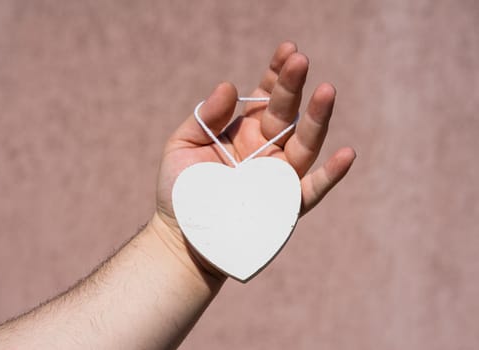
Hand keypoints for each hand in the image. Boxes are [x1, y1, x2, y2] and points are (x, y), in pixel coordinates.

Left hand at [151, 42, 355, 280]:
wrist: (182, 236)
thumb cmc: (181, 190)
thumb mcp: (181, 146)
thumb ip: (204, 117)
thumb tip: (229, 86)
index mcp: (245, 131)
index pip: (266, 97)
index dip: (277, 74)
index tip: (288, 50)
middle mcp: (267, 150)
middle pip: (286, 114)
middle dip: (293, 87)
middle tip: (300, 61)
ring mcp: (278, 176)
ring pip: (305, 144)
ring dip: (317, 119)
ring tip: (326, 90)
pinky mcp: (284, 205)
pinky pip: (313, 189)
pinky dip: (331, 174)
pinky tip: (347, 154)